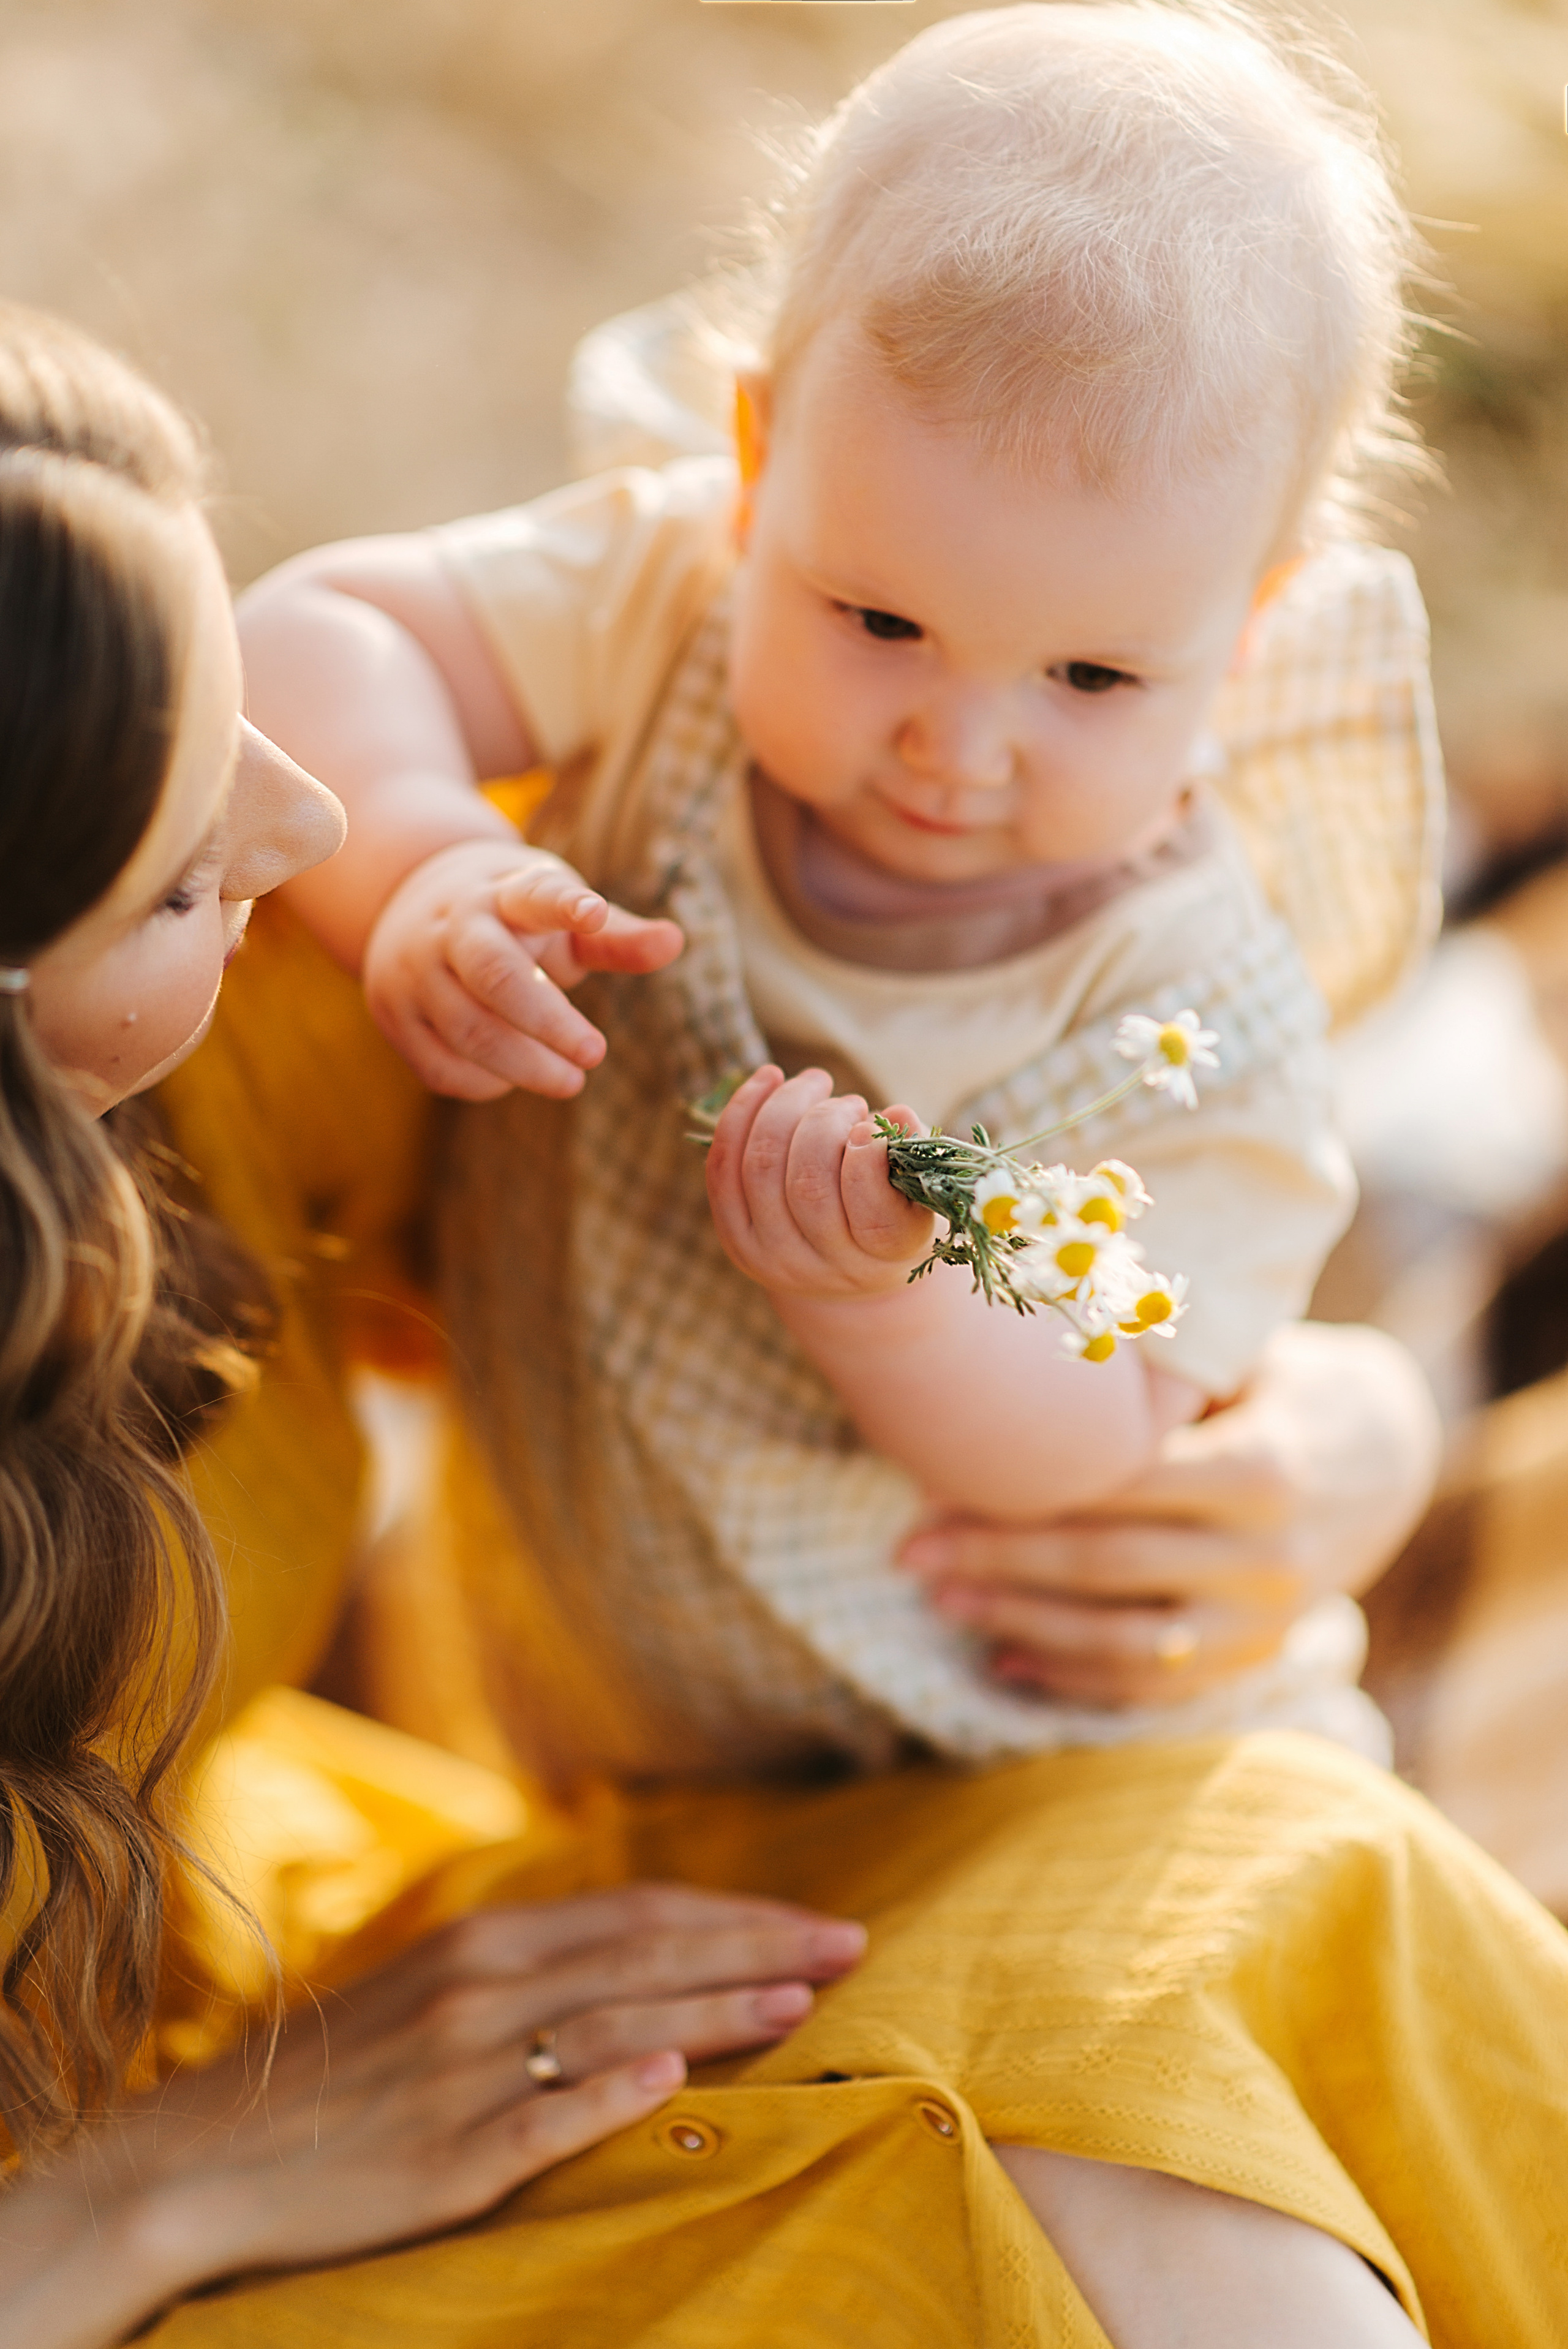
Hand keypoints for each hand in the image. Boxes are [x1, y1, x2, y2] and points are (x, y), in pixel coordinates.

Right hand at [0, 1885, 865, 2348]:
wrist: (208, 2156)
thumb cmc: (335, 2076)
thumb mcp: (429, 1991)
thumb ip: (529, 1967)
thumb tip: (641, 1956)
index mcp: (482, 1944)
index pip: (640, 1913)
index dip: (737, 1915)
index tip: (821, 1924)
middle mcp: (481, 1991)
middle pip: (647, 1955)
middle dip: (758, 1948)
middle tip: (852, 1950)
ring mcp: (465, 2072)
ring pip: (617, 2022)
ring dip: (717, 2008)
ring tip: (803, 2001)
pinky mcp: (446, 2154)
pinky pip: (540, 2117)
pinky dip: (607, 2090)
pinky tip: (669, 2073)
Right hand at [362, 837, 683, 1099]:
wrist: (411, 901)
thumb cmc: (513, 916)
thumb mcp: (561, 912)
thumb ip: (616, 935)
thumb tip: (677, 942)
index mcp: (503, 894)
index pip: (533, 896)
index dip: (563, 905)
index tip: (592, 912)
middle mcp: (450, 927)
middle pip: (496, 977)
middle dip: (550, 1023)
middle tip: (595, 1055)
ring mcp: (413, 971)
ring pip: (469, 1032)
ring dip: (525, 1066)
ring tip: (570, 1080)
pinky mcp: (393, 1015)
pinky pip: (440, 1066)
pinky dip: (484, 1083)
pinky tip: (511, 1079)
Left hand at [706, 1064, 932, 1299]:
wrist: (841, 1266)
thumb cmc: (890, 1208)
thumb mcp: (915, 1187)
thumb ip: (911, 1152)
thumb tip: (896, 1113)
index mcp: (884, 1259)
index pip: (874, 1219)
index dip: (868, 1161)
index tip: (871, 1124)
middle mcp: (824, 1268)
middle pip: (809, 1187)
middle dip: (825, 1123)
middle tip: (850, 1102)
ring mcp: (772, 1257)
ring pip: (762, 1169)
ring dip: (786, 1108)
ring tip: (816, 1084)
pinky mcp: (735, 1238)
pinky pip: (724, 1168)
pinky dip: (742, 1113)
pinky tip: (769, 1078)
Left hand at [897, 1322, 1441, 1707]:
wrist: (1382, 1457)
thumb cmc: (1277, 1385)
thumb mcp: (1239, 1358)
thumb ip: (1156, 1368)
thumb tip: (1029, 1344)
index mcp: (1260, 1470)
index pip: (1119, 1490)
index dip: (1022, 1494)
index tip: (935, 1487)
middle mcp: (1268, 1558)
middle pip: (1107, 1566)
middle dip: (998, 1562)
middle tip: (909, 1554)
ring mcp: (1265, 1623)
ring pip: (1124, 1641)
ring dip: (1022, 1626)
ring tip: (942, 1602)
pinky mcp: (1251, 1660)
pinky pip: (1151, 1687)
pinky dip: (1074, 1681)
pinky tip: (1003, 1661)